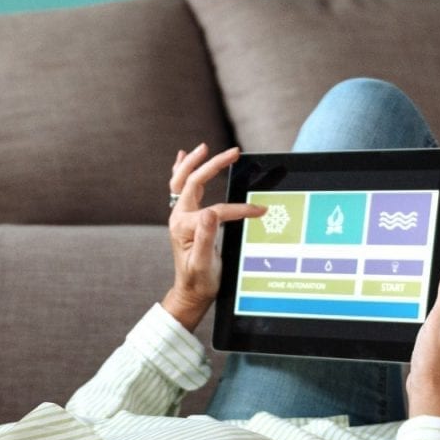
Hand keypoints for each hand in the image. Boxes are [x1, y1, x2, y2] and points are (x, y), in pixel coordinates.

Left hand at [161, 143, 261, 330]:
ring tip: (204, 147)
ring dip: (194, 162)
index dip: (240, 210)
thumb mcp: (203, 264)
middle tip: (233, 152)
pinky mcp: (185, 218)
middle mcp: (179, 217)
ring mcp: (180, 216)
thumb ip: (205, 238)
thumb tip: (210, 213)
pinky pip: (181, 188)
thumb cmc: (200, 281)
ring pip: (183, 181)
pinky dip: (183, 170)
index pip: (217, 210)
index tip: (260, 212)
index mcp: (185, 227)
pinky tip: (184, 156)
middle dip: (213, 164)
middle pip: (194, 182)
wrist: (191, 292)